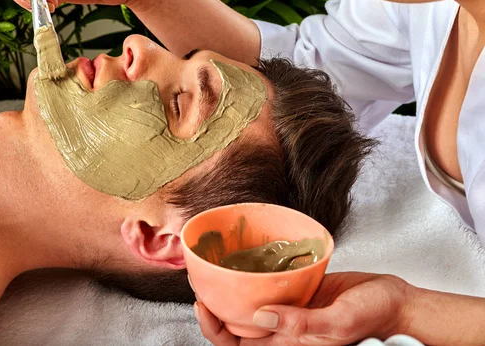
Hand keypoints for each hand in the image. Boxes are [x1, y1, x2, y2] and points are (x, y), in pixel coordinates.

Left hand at [194, 272, 413, 345]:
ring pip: (250, 302)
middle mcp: (284, 327)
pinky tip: (247, 258)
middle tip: (201, 280)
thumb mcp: (338, 323)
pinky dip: (256, 274)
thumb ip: (301, 324)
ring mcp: (290, 307)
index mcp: (288, 344)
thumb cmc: (373, 318)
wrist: (395, 302)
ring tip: (215, 268)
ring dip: (231, 289)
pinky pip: (271, 283)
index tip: (202, 304)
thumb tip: (260, 316)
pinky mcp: (299, 288)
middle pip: (237, 323)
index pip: (238, 344)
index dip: (214, 328)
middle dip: (215, 306)